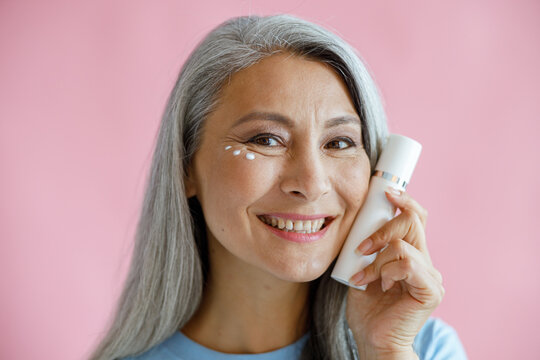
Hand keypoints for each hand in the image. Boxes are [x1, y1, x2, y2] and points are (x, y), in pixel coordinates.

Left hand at [345, 188, 443, 358]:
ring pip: (403, 245)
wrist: (373, 340)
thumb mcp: (362, 268)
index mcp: (411, 254)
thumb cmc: (366, 307)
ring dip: (376, 260)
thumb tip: (359, 222)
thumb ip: (367, 248)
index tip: (386, 192)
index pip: (415, 218)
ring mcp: (430, 276)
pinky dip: (386, 271)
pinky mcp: (430, 290)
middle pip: (413, 222)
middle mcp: (424, 262)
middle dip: (382, 229)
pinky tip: (379, 286)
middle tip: (362, 249)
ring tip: (365, 278)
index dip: (404, 201)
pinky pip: (407, 264)